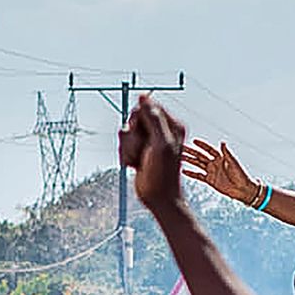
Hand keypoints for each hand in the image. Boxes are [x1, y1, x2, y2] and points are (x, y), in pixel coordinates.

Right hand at [118, 95, 185, 210]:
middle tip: (142, 150)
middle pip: (133, 118)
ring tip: (138, 160)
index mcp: (172, 124)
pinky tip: (134, 165)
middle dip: (132, 135)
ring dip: (128, 148)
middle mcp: (160, 130)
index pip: (146, 107)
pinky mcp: (139, 150)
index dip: (139, 119)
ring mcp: (149, 141)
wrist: (159, 198)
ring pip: (126, 132)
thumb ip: (153, 118)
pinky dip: (125, 155)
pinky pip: (123, 144)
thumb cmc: (164, 173)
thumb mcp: (161, 143)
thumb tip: (143, 96)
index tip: (142, 132)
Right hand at [181, 139, 256, 203]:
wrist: (243, 190)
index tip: (194, 141)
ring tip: (180, 157)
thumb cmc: (241, 175)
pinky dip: (191, 173)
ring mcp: (212, 172)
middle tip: (181, 147)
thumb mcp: (234, 163)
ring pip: (197, 164)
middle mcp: (215, 163)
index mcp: (221, 158)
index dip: (202, 145)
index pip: (209, 149)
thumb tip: (222, 142)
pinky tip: (184, 170)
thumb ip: (227, 153)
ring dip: (189, 160)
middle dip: (191, 152)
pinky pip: (198, 176)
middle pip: (200, 156)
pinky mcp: (210, 180)